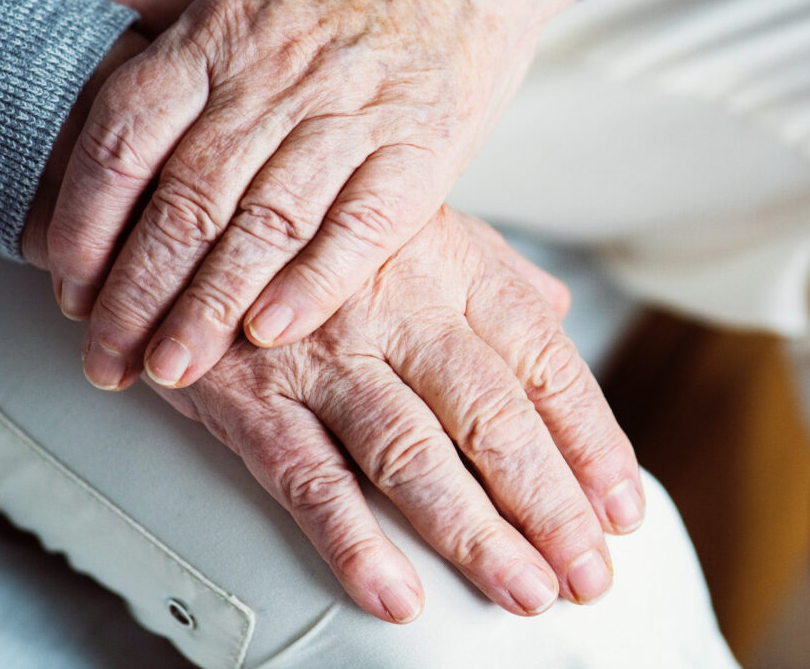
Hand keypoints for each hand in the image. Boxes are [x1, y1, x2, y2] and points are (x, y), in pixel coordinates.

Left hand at [45, 0, 599, 391]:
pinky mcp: (420, 147)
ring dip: (210, 307)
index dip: (86, 225)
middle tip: (110, 360)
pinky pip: (360, 226)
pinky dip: (313, 283)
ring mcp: (350, 114)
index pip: (125, 141)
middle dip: (137, 295)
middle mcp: (274, 78)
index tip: (71, 289)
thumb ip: (156, 6)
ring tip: (174, 367)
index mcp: (216, 36)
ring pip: (263, 225)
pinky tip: (272, 331)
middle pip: (185, 202)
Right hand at [153, 208, 644, 620]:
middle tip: (587, 572)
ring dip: (473, 535)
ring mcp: (322, 354)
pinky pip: (309, 480)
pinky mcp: (252, 397)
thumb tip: (560, 311)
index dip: (592, 440)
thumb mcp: (414, 223)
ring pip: (412, 455)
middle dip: (549, 504)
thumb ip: (491, 272)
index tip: (622, 507)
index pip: (544, 361)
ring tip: (523, 592)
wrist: (188, 214)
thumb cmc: (317, 231)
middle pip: (492, 417)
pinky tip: (397, 595)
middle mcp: (397, 307)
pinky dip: (353, 543)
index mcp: (450, 265)